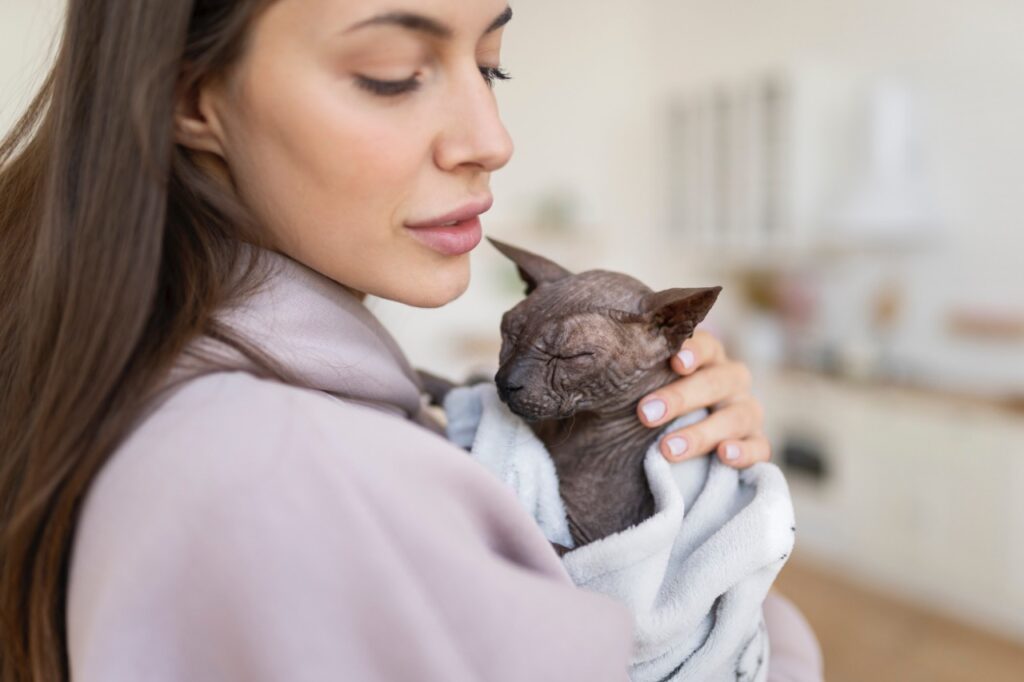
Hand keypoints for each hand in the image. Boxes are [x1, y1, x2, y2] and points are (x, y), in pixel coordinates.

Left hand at [636, 330, 769, 467]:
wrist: (664, 442)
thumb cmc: (649, 404)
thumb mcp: (637, 386)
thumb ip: (626, 372)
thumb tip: (585, 361)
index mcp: (705, 357)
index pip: (706, 344)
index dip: (693, 350)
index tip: (674, 362)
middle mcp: (730, 380)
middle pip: (717, 380)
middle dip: (681, 397)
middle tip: (645, 414)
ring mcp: (745, 411)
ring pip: (738, 415)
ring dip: (703, 432)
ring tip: (668, 449)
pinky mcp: (755, 444)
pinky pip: (761, 448)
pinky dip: (745, 452)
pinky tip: (724, 457)